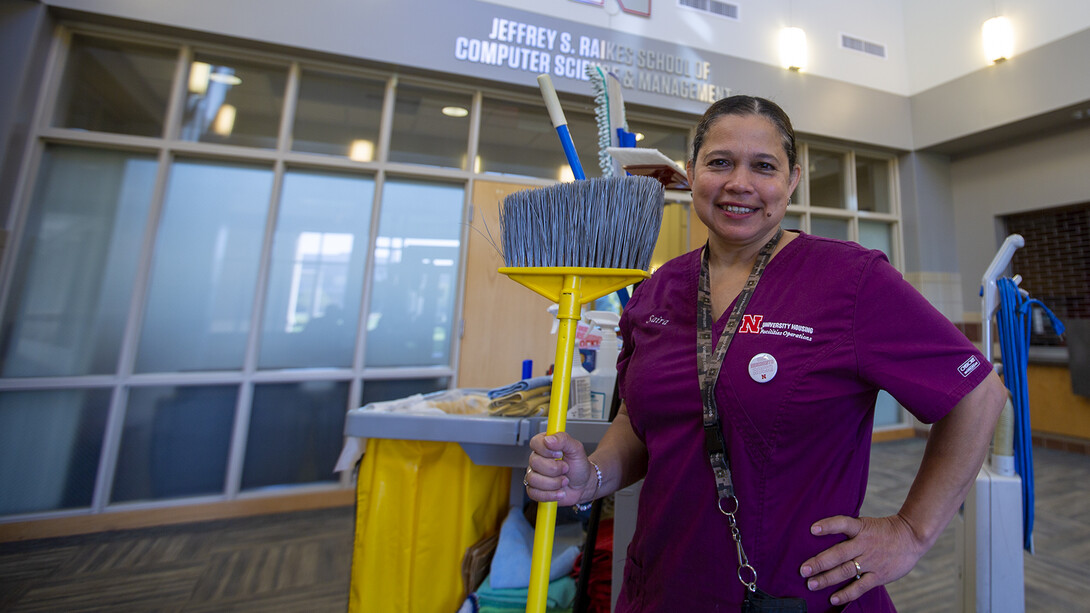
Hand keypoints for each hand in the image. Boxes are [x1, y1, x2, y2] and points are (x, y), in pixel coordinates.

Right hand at [524, 433, 594, 504]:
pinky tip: (559, 492)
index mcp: (545, 446)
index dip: (546, 450)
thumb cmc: (579, 466)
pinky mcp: (534, 490)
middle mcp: (537, 459)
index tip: (559, 454)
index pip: (534, 443)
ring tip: (564, 481)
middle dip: (555, 469)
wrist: (583, 486)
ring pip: (533, 479)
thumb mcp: (576, 449)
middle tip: (566, 469)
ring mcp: (534, 475)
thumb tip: (548, 439)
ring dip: (554, 483)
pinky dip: (550, 495)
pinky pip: (533, 493)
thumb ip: (563, 439)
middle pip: (534, 462)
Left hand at [799, 514, 926, 606]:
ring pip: (845, 571)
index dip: (828, 526)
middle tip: (803, 570)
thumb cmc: (883, 531)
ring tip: (811, 584)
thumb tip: (821, 533)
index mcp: (861, 528)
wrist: (912, 537)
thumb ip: (849, 531)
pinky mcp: (879, 576)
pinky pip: (860, 586)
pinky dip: (846, 593)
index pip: (842, 524)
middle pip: (838, 554)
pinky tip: (833, 598)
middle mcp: (864, 544)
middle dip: (819, 562)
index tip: (813, 529)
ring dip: (827, 579)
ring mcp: (871, 561)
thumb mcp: (866, 524)